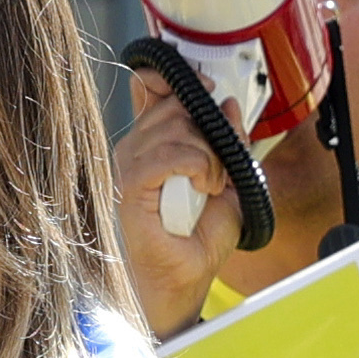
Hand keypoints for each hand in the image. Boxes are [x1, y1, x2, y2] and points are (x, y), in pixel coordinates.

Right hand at [113, 64, 241, 339]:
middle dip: (209, 130)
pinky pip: (169, 155)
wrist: (184, 280)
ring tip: (212, 187)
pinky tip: (204, 188)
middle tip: (219, 168)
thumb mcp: (228, 181)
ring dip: (209, 157)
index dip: (177, 78)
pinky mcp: (132, 187)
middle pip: (174, 105)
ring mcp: (129, 165)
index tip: (207, 84)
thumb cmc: (198, 239)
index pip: (152, 88)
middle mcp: (135, 148)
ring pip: (176, 129)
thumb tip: (230, 103)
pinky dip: (198, 167)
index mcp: (153, 143)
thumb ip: (229, 142)